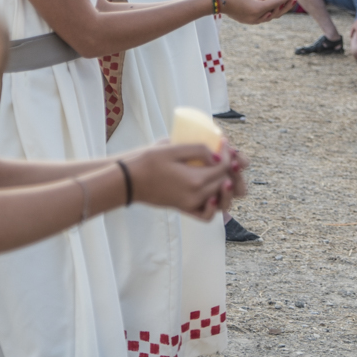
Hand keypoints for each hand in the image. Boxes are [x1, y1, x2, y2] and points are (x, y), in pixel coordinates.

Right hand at [122, 143, 238, 220]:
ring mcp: (190, 204)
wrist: (127, 181)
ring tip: (222, 172)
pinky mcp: (184, 208)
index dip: (228, 154)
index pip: (224, 168)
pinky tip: (212, 192)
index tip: (223, 141)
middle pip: (225, 182)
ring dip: (226, 187)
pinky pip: (206, 215)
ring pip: (221, 200)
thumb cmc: (147, 161)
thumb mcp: (172, 148)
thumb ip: (198, 150)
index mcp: (195, 180)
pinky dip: (214, 206)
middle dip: (229, 167)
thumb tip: (217, 155)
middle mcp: (196, 196)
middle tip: (225, 152)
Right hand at [214, 0, 295, 23]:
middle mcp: (256, 17)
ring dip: (278, 7)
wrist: (214, 3)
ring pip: (270, 14)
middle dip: (286, 5)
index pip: (275, 3)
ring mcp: (252, 20)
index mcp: (256, 9)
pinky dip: (269, 8)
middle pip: (276, 12)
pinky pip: (263, 14)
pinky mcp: (248, 19)